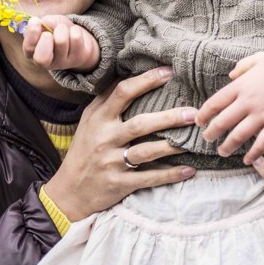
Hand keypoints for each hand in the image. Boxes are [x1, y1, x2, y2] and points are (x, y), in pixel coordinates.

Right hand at [23, 15, 99, 71]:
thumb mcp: (49, 23)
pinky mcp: (77, 59)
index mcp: (33, 54)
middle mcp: (46, 63)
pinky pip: (76, 38)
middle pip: (42, 57)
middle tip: (50, 32)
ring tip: (63, 29)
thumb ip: (45, 22)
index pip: (28, 48)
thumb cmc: (57, 31)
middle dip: (46, 37)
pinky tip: (74, 33)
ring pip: (61, 41)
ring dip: (62, 28)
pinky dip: (75, 29)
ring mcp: (63, 63)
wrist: (77, 40)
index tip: (36, 21)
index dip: (32, 33)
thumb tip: (44, 22)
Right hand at [43, 67, 196, 221]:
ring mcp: (112, 162)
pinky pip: (149, 178)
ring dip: (172, 146)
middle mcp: (105, 138)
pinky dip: (170, 175)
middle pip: (140, 124)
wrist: (69, 191)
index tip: (169, 72)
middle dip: (168, 117)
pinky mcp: (119, 184)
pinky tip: (189, 170)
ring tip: (194, 140)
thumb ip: (107, 100)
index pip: (123, 93)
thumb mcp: (89, 121)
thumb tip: (128, 72)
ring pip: (147, 152)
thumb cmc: (84, 149)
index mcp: (99, 118)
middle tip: (193, 112)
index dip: (147, 81)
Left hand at [195, 51, 263, 164]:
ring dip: (227, 146)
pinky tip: (247, 160)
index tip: (199, 122)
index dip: (203, 114)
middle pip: (222, 122)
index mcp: (241, 86)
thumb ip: (242, 67)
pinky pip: (262, 143)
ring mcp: (262, 114)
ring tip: (222, 151)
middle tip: (207, 139)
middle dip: (211, 133)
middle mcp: (248, 101)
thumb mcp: (258, 58)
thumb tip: (231, 75)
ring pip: (238, 136)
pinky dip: (253, 154)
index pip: (214, 103)